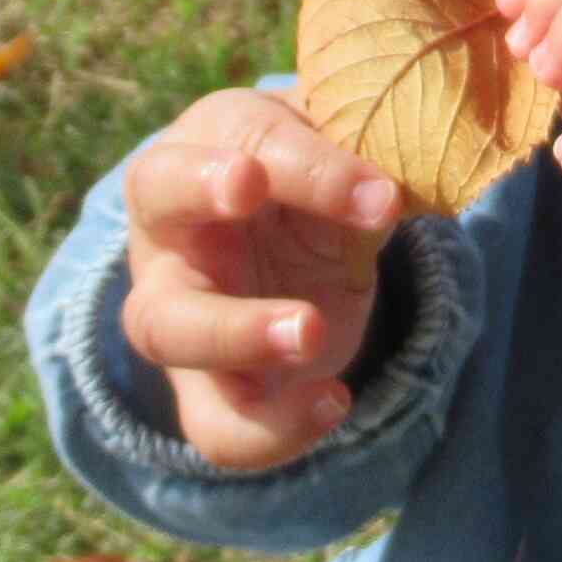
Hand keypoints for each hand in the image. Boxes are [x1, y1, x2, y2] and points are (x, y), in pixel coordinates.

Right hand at [120, 89, 404, 470]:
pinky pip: (212, 421)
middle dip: (207, 196)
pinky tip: (334, 403)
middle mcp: (172, 215)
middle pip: (158, 194)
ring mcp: (171, 302)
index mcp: (214, 136)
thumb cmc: (321, 176)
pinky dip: (272, 427)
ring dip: (238, 331)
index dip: (310, 168)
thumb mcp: (352, 153)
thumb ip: (374, 153)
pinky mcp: (201, 383)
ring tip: (313, 332)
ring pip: (164, 323)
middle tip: (258, 197)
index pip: (247, 134)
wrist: (302, 246)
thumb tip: (403, 175)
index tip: (379, 196)